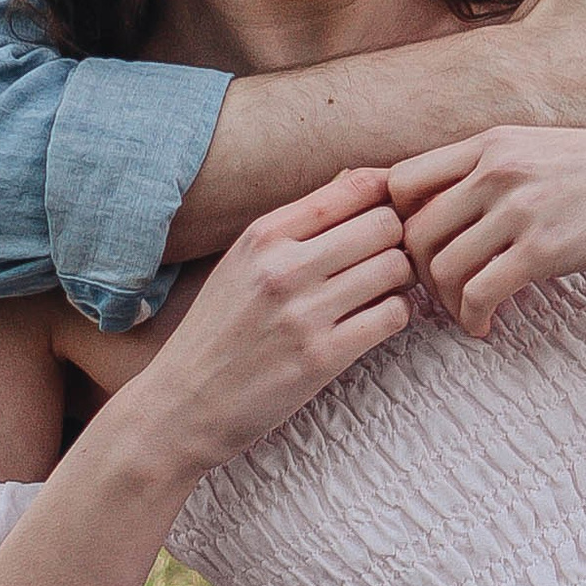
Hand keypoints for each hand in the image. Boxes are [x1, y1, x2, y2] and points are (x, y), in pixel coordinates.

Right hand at [113, 166, 413, 471]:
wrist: (184, 404)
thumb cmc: (219, 330)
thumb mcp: (243, 262)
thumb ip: (299, 225)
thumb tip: (364, 182)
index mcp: (264, 235)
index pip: (356, 186)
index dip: (388, 197)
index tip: (388, 216)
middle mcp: (284, 267)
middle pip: (386, 224)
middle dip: (399, 239)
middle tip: (390, 258)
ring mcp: (304, 313)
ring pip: (396, 267)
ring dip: (401, 279)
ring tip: (383, 291)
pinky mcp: (322, 357)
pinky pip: (392, 316)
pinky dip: (395, 315)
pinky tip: (375, 321)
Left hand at [389, 126, 585, 334]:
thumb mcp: (549, 152)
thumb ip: (499, 170)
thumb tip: (455, 206)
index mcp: (492, 142)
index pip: (399, 182)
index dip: (396, 224)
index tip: (421, 252)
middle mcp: (496, 169)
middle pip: (410, 232)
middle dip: (416, 274)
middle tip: (442, 294)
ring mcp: (519, 208)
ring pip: (439, 267)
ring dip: (445, 303)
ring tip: (469, 314)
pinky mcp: (544, 249)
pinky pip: (478, 294)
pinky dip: (473, 319)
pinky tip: (488, 326)